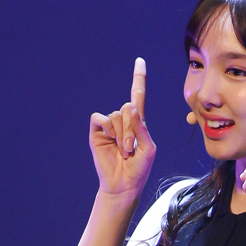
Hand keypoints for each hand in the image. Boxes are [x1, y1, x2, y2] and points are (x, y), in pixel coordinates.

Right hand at [90, 58, 156, 199]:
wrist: (123, 185)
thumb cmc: (139, 169)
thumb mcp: (149, 149)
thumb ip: (143, 128)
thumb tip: (130, 108)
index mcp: (138, 123)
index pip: (137, 96)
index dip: (138, 78)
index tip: (140, 60)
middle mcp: (122, 120)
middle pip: (128, 108)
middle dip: (132, 129)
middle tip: (131, 149)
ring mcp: (109, 125)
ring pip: (116, 115)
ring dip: (122, 134)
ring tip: (123, 150)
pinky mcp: (96, 131)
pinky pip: (101, 118)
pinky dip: (108, 129)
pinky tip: (112, 141)